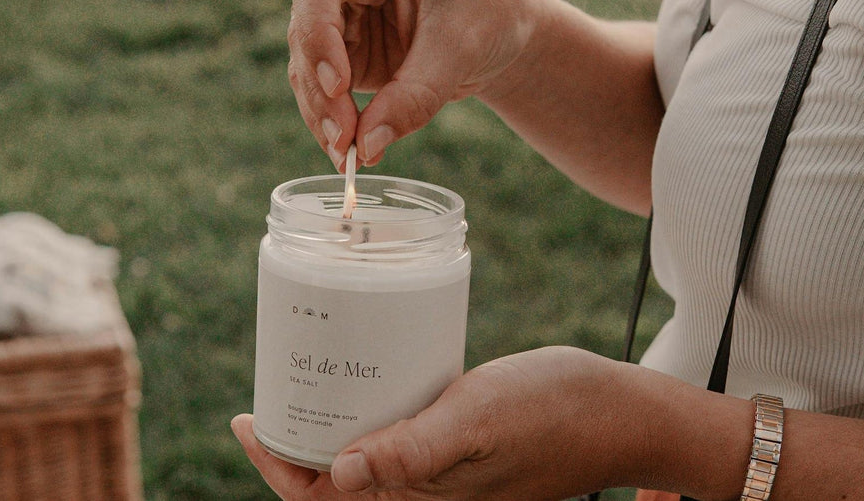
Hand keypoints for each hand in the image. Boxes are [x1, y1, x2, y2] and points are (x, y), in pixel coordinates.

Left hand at [232, 346, 653, 499]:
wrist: (615, 411)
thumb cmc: (551, 413)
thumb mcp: (476, 421)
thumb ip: (412, 452)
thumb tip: (335, 473)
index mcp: (419, 500)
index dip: (277, 467)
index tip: (249, 421)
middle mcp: (422, 494)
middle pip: (334, 483)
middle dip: (292, 447)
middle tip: (269, 391)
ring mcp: (439, 474)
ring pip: (361, 460)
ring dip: (326, 429)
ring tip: (303, 380)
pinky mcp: (454, 448)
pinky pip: (394, 439)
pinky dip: (366, 414)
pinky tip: (362, 375)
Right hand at [288, 0, 542, 169]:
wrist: (506, 31)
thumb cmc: (488, 14)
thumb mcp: (459, 50)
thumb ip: (414, 95)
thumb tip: (367, 148)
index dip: (318, 34)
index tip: (340, 85)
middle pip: (306, 31)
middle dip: (322, 90)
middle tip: (345, 140)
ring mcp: (336, 16)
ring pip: (307, 68)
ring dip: (323, 114)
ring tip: (349, 156)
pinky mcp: (341, 55)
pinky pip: (322, 92)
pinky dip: (333, 123)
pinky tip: (351, 153)